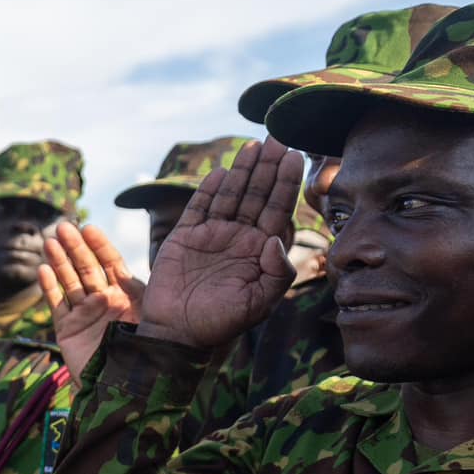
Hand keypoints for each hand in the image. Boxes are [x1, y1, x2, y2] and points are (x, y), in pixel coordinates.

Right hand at [40, 223, 143, 377]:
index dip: (99, 245)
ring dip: (59, 261)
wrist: (126, 388)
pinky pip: (57, 305)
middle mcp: (104, 301)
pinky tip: (43, 270)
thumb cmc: (144, 352)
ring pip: (69, 282)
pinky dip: (49, 288)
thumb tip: (119, 271)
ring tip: (50, 242)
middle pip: (87, 268)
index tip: (88, 228)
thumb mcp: (147, 316)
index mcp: (126, 295)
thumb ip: (134, 293)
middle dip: (75, 248)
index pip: (110, 263)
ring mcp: (84, 315)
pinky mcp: (68, 331)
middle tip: (63, 227)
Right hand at [138, 138, 302, 348]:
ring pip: (231, 195)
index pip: (278, 210)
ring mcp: (212, 235)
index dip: (286, 184)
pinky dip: (209, 190)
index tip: (295, 157)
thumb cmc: (221, 324)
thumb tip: (277, 239)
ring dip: (243, 171)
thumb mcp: (258, 304)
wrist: (178, 334)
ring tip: (254, 146)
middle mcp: (239, 238)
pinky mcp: (185, 236)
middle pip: (258, 195)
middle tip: (277, 139)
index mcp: (260, 252)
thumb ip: (277, 274)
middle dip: (268, 168)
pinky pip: (200, 207)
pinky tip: (222, 172)